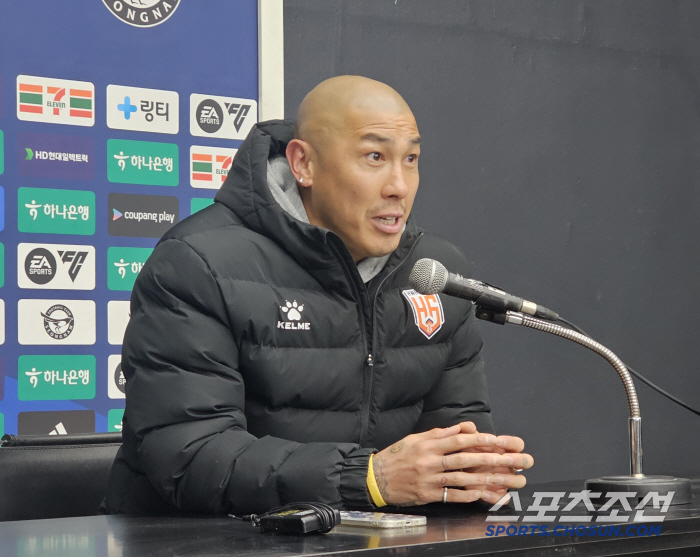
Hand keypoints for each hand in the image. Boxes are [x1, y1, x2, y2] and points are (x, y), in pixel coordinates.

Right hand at [372, 422, 532, 505]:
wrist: (376, 478)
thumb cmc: (398, 456)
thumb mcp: (416, 438)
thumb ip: (442, 433)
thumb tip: (466, 427)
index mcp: (428, 444)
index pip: (459, 440)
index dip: (480, 440)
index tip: (499, 440)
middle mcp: (430, 461)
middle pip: (466, 459)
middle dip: (492, 459)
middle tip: (514, 460)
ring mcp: (429, 479)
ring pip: (463, 479)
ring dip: (487, 479)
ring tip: (507, 480)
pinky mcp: (428, 495)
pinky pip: (451, 495)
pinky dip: (468, 495)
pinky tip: (483, 493)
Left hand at [453, 422, 531, 503]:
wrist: (456, 470)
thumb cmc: (465, 453)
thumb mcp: (464, 440)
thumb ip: (466, 431)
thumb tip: (469, 426)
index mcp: (504, 450)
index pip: (518, 443)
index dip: (510, 442)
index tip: (497, 441)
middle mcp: (508, 465)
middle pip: (526, 462)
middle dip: (517, 460)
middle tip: (503, 459)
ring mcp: (505, 480)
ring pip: (519, 481)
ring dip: (509, 479)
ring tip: (494, 477)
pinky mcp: (497, 493)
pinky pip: (504, 499)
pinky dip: (495, 497)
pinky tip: (483, 492)